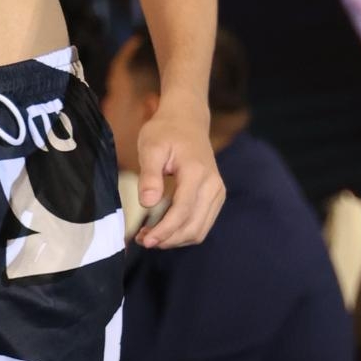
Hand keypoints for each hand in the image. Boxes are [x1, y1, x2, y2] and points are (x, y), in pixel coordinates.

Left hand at [136, 105, 225, 248]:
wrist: (187, 120)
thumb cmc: (166, 131)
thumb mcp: (150, 147)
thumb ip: (149, 175)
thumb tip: (147, 203)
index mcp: (196, 173)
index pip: (182, 211)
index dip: (164, 230)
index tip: (144, 239)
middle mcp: (213, 185)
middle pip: (193, 226)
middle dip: (167, 239)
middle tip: (142, 239)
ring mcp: (217, 192)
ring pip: (199, 230)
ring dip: (175, 239)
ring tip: (150, 236)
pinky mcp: (216, 197)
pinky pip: (202, 224)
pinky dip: (183, 233)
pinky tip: (164, 230)